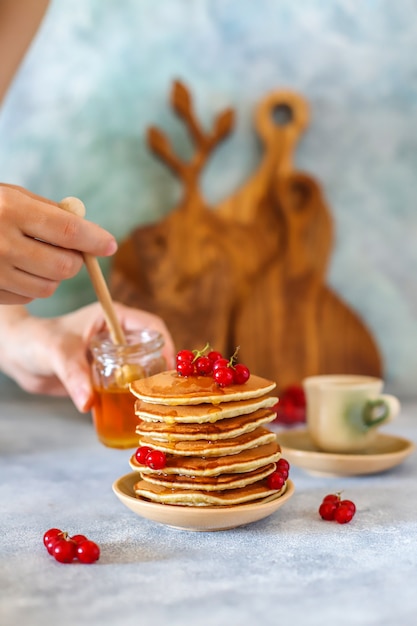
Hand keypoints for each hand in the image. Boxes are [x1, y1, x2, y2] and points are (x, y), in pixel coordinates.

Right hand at [0, 184, 117, 303]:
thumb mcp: (12, 196)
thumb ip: (50, 212)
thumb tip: (90, 233)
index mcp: (10, 210)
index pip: (67, 230)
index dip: (94, 240)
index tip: (110, 245)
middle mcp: (1, 243)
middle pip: (64, 266)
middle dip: (74, 260)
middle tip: (69, 251)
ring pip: (49, 287)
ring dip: (54, 275)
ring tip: (38, 258)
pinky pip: (28, 298)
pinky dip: (31, 287)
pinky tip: (17, 269)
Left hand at [0, 302, 174, 411]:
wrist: (18, 357)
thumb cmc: (36, 341)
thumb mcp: (57, 353)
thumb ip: (73, 375)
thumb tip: (88, 403)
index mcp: (112, 318)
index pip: (151, 326)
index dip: (165, 344)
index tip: (170, 367)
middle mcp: (117, 337)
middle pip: (152, 351)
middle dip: (160, 371)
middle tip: (164, 393)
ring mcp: (112, 357)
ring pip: (140, 371)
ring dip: (147, 388)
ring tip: (152, 407)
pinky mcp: (104, 376)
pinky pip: (123, 387)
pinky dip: (129, 400)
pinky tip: (132, 416)